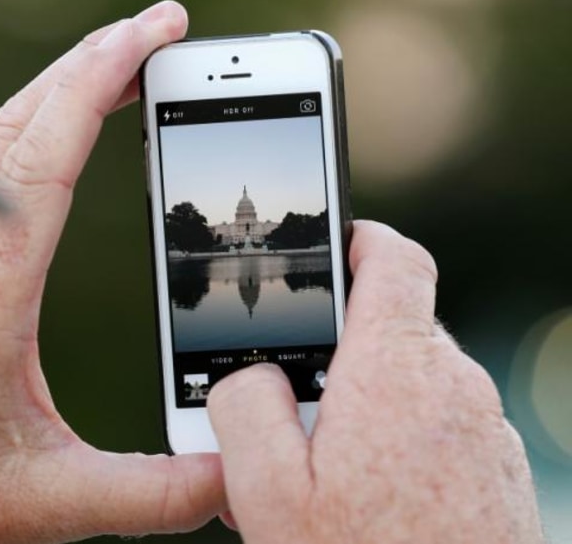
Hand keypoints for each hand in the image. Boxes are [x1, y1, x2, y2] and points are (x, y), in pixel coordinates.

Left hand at [0, 2, 223, 543]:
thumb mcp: (48, 497)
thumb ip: (150, 492)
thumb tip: (231, 476)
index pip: (47, 149)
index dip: (103, 78)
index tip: (156, 35)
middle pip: (22, 115)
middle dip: (97, 61)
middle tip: (162, 32)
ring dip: (62, 86)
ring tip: (124, 68)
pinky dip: (30, 119)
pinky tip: (57, 123)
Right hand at [208, 221, 543, 543]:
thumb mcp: (267, 490)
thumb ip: (243, 404)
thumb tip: (253, 372)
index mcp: (397, 369)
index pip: (394, 258)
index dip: (359, 239)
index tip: (333, 246)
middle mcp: (454, 387)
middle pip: (391, 329)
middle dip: (341, 354)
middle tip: (298, 414)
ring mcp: (485, 430)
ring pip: (412, 383)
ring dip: (370, 405)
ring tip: (331, 474)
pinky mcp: (496, 469)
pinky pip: (439, 426)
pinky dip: (403, 439)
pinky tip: (374, 499)